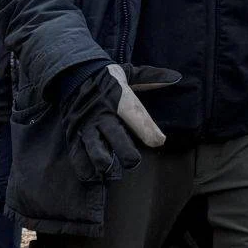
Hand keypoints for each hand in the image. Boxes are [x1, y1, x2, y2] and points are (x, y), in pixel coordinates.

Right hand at [62, 63, 178, 183]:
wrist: (71, 73)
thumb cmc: (105, 76)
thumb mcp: (128, 73)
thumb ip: (151, 78)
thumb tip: (176, 77)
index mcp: (118, 97)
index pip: (135, 114)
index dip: (147, 129)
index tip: (159, 141)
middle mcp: (102, 112)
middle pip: (114, 133)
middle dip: (124, 149)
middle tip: (133, 162)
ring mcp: (86, 123)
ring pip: (92, 144)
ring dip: (99, 158)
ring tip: (106, 170)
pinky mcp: (73, 131)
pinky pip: (76, 150)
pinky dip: (82, 164)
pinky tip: (89, 174)